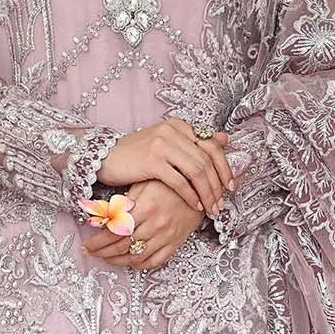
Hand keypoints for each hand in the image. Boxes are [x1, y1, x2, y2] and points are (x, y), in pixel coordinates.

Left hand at [81, 178, 205, 272]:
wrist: (202, 185)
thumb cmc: (170, 181)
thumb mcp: (145, 183)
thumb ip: (126, 201)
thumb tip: (103, 216)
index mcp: (145, 207)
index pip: (113, 231)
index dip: (97, 241)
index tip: (86, 244)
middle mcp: (155, 225)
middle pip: (121, 246)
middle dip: (102, 252)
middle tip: (90, 252)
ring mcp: (166, 236)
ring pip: (136, 257)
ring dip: (117, 260)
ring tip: (105, 258)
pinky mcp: (176, 243)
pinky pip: (155, 261)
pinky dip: (139, 265)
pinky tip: (129, 261)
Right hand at [98, 117, 234, 215]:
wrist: (104, 157)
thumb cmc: (135, 155)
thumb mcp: (166, 144)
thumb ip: (193, 142)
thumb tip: (224, 139)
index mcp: (179, 125)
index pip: (211, 146)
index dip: (224, 167)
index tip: (230, 186)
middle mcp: (173, 131)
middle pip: (207, 160)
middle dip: (217, 185)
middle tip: (222, 202)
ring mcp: (163, 145)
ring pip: (196, 171)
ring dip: (207, 192)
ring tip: (212, 207)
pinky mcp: (153, 161)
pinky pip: (180, 181)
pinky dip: (191, 195)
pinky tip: (195, 205)